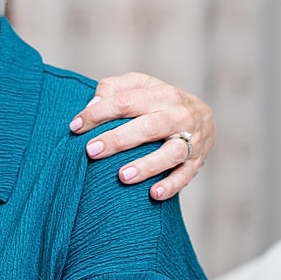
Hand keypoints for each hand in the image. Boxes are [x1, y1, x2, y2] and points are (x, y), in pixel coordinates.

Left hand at [69, 72, 214, 200]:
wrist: (204, 117)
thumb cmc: (159, 102)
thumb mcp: (140, 85)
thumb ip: (114, 89)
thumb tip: (92, 104)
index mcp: (161, 94)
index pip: (126, 101)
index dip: (99, 113)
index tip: (75, 126)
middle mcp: (178, 116)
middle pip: (148, 127)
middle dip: (118, 139)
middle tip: (91, 150)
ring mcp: (191, 140)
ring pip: (171, 153)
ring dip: (147, 165)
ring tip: (122, 176)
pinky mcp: (197, 162)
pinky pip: (186, 175)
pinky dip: (171, 185)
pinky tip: (154, 194)